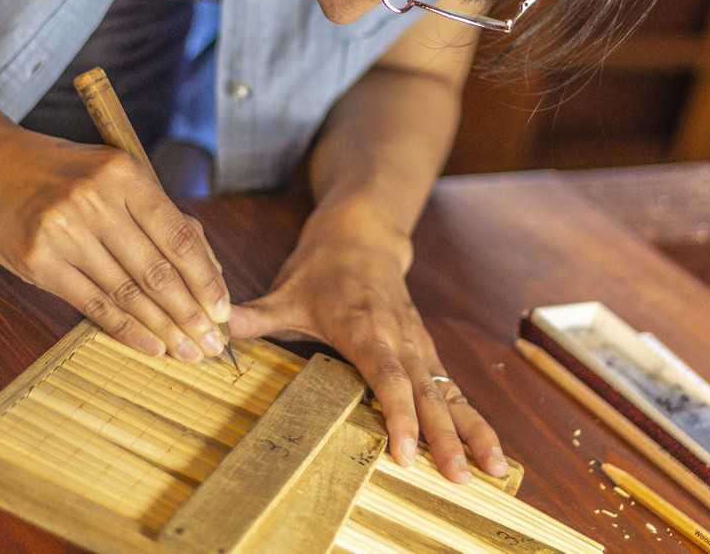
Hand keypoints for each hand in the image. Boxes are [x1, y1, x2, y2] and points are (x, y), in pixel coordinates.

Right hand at [0, 125, 230, 361]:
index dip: (206, 279)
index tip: (224, 310)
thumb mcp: (114, 175)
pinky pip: (93, 304)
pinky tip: (151, 345)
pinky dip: (126, 329)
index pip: (179, 237)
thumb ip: (160, 216)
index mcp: (124, 174)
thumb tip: (208, 268)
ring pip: (127, 292)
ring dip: (163, 328)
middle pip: (156, 270)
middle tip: (213, 344)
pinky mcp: (37, 262)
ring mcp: (62, 232)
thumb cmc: (62, 173)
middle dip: (191, 313)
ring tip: (189, 351)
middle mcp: (94, 201)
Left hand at [227, 210, 507, 483]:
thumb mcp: (286, 290)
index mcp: (365, 327)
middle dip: (444, 436)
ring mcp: (418, 346)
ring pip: (449, 392)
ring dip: (472, 431)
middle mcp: (400, 339)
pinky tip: (490, 453)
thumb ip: (254, 317)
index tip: (403, 450)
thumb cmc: (324, 266)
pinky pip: (454, 389)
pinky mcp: (427, 352)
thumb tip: (215, 331)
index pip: (386, 376)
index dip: (396, 413)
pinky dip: (474, 420)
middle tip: (457, 475)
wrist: (364, 234)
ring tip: (494, 469)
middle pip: (427, 393)